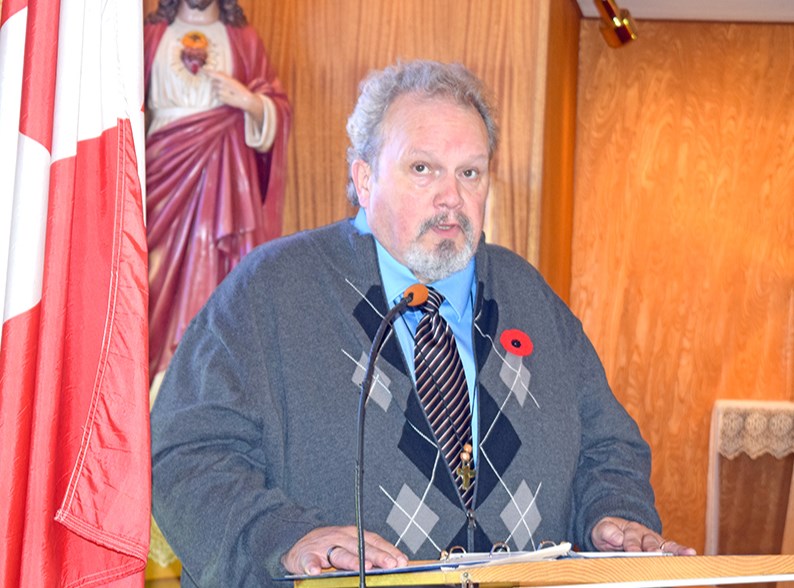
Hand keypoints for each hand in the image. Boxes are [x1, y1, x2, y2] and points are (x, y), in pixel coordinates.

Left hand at [205, 70, 263, 121]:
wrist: (245, 100)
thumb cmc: (240, 90)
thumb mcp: (233, 81)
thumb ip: (225, 76)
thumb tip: (217, 72)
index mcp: (226, 79)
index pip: (214, 74)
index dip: (207, 72)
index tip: (202, 70)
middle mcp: (222, 85)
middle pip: (213, 82)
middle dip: (216, 83)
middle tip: (225, 87)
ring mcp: (220, 92)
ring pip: (214, 89)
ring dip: (218, 90)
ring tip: (227, 92)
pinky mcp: (220, 98)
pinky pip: (216, 95)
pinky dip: (219, 95)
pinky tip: (226, 96)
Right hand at [280, 525, 408, 575]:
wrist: (298, 546)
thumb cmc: (328, 548)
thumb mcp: (349, 546)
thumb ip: (368, 553)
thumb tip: (393, 564)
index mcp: (352, 534)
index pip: (374, 540)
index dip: (388, 550)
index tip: (401, 560)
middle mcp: (339, 538)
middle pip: (360, 547)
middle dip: (377, 556)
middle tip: (390, 565)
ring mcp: (322, 546)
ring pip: (339, 554)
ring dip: (351, 561)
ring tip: (362, 568)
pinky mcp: (305, 556)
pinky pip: (309, 560)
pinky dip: (312, 565)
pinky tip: (316, 571)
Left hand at [592, 516, 696, 555]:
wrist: (614, 531)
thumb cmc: (609, 532)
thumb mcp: (601, 529)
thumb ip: (607, 532)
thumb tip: (617, 537)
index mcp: (628, 528)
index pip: (630, 537)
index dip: (631, 544)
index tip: (632, 550)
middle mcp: (643, 533)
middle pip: (648, 541)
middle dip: (651, 548)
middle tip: (654, 554)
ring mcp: (653, 540)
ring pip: (663, 545)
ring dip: (672, 550)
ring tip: (684, 553)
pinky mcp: (662, 548)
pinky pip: (672, 549)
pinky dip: (681, 551)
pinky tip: (691, 553)